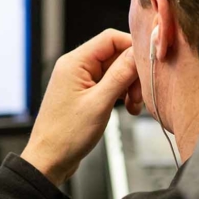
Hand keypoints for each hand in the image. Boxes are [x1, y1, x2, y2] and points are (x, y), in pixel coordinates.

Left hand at [21, 29, 140, 185]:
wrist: (49, 160)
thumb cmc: (66, 135)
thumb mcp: (100, 104)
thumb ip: (120, 75)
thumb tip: (136, 52)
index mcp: (74, 62)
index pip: (110, 38)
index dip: (132, 47)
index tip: (149, 62)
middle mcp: (76, 67)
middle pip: (115, 55)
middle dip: (132, 73)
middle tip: (140, 95)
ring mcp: (80, 80)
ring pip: (115, 71)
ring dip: (129, 86)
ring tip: (134, 106)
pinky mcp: (85, 93)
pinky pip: (109, 84)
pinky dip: (122, 94)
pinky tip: (128, 109)